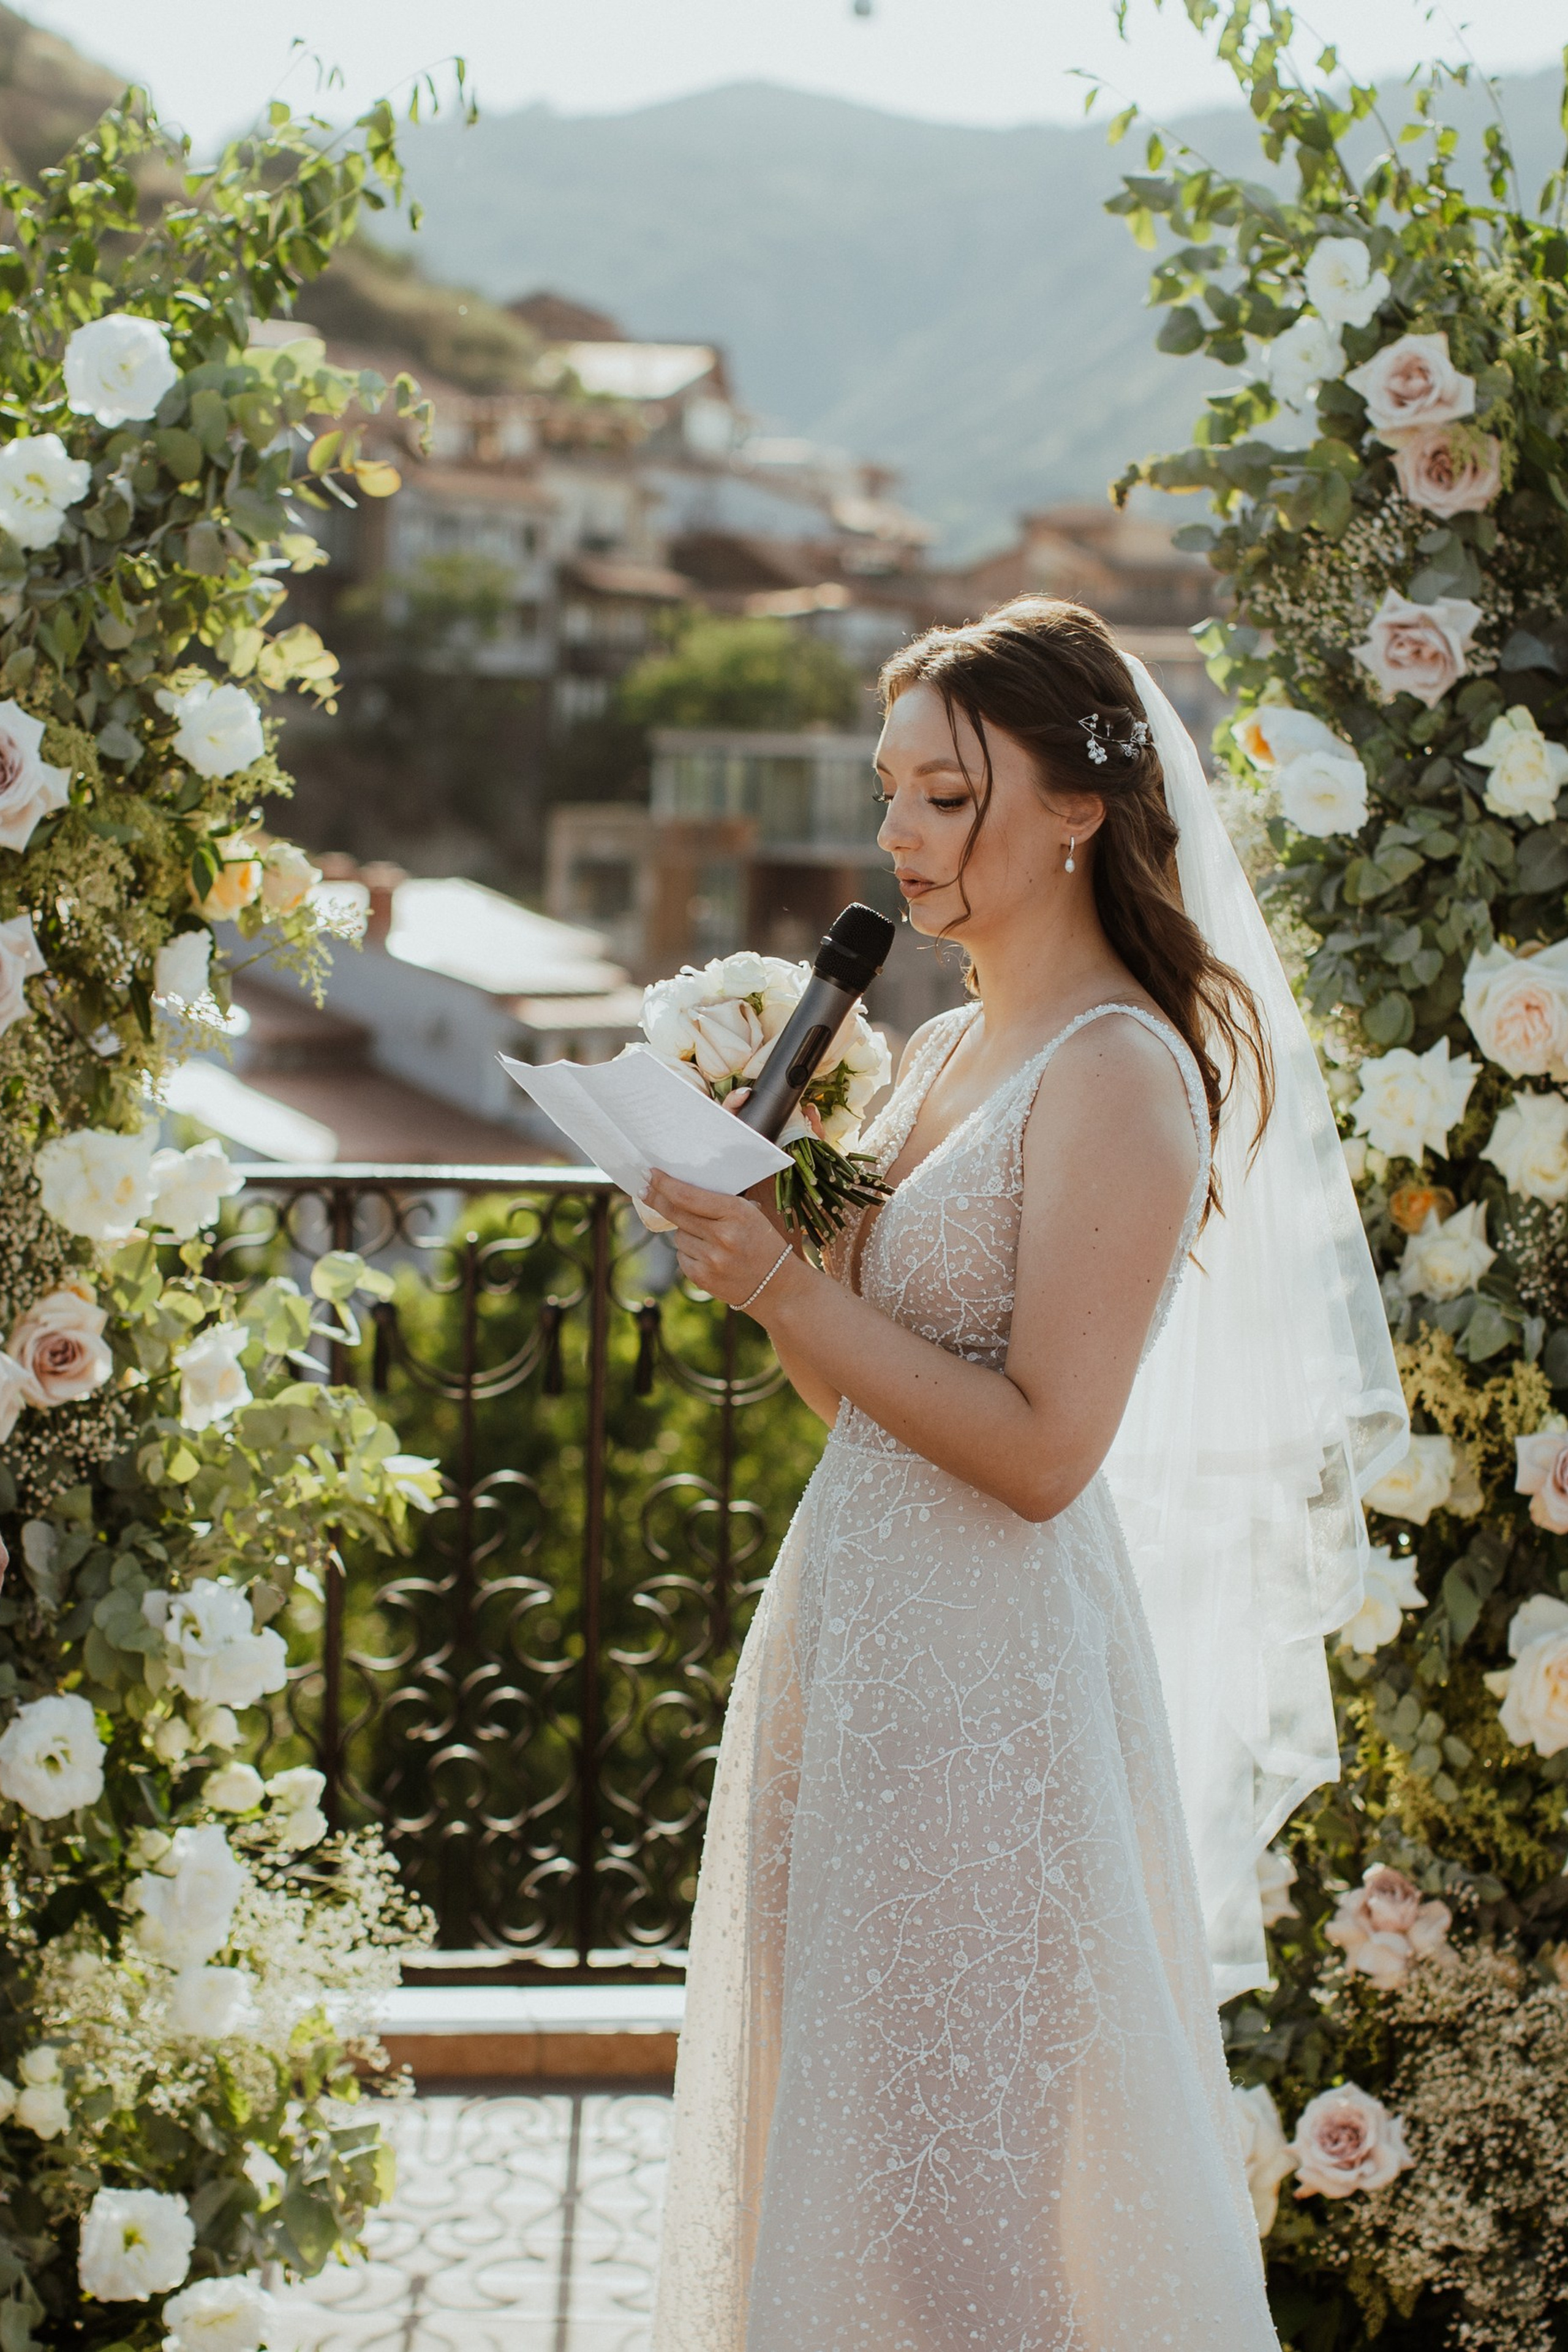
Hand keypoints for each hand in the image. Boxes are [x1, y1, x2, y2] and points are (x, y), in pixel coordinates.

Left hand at [641, 1169, 797, 1310]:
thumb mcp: (750, 1215)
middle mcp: (722, 1236)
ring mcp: (711, 1259)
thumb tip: (676, 1190)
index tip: (649, 1174)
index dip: (664, 1184)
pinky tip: (710, 1256)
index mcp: (737, 1213)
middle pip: (675, 1213)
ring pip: (678, 1235)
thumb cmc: (763, 1243)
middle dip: (656, 1199)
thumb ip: (718, 1203)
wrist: (778, 1287)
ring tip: (711, 1240)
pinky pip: (682, 1256)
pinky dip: (690, 1253)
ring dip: (686, 1232)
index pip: (689, 1195)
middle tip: (643, 1189)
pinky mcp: (703, 1278)